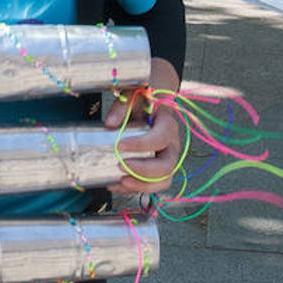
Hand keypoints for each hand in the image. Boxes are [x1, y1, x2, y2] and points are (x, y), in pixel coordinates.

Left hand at [106, 60, 181, 194]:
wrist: (153, 100)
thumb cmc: (143, 97)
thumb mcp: (133, 94)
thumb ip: (122, 106)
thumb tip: (110, 123)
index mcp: (168, 125)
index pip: (161, 138)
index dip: (142, 144)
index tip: (120, 145)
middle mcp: (171, 145)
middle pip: (167, 166)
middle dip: (144, 171)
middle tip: (120, 166)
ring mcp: (165, 159)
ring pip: (163, 180)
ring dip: (142, 186)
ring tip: (119, 182)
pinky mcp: (156, 167)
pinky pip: (150, 184)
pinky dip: (134, 188)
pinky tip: (115, 184)